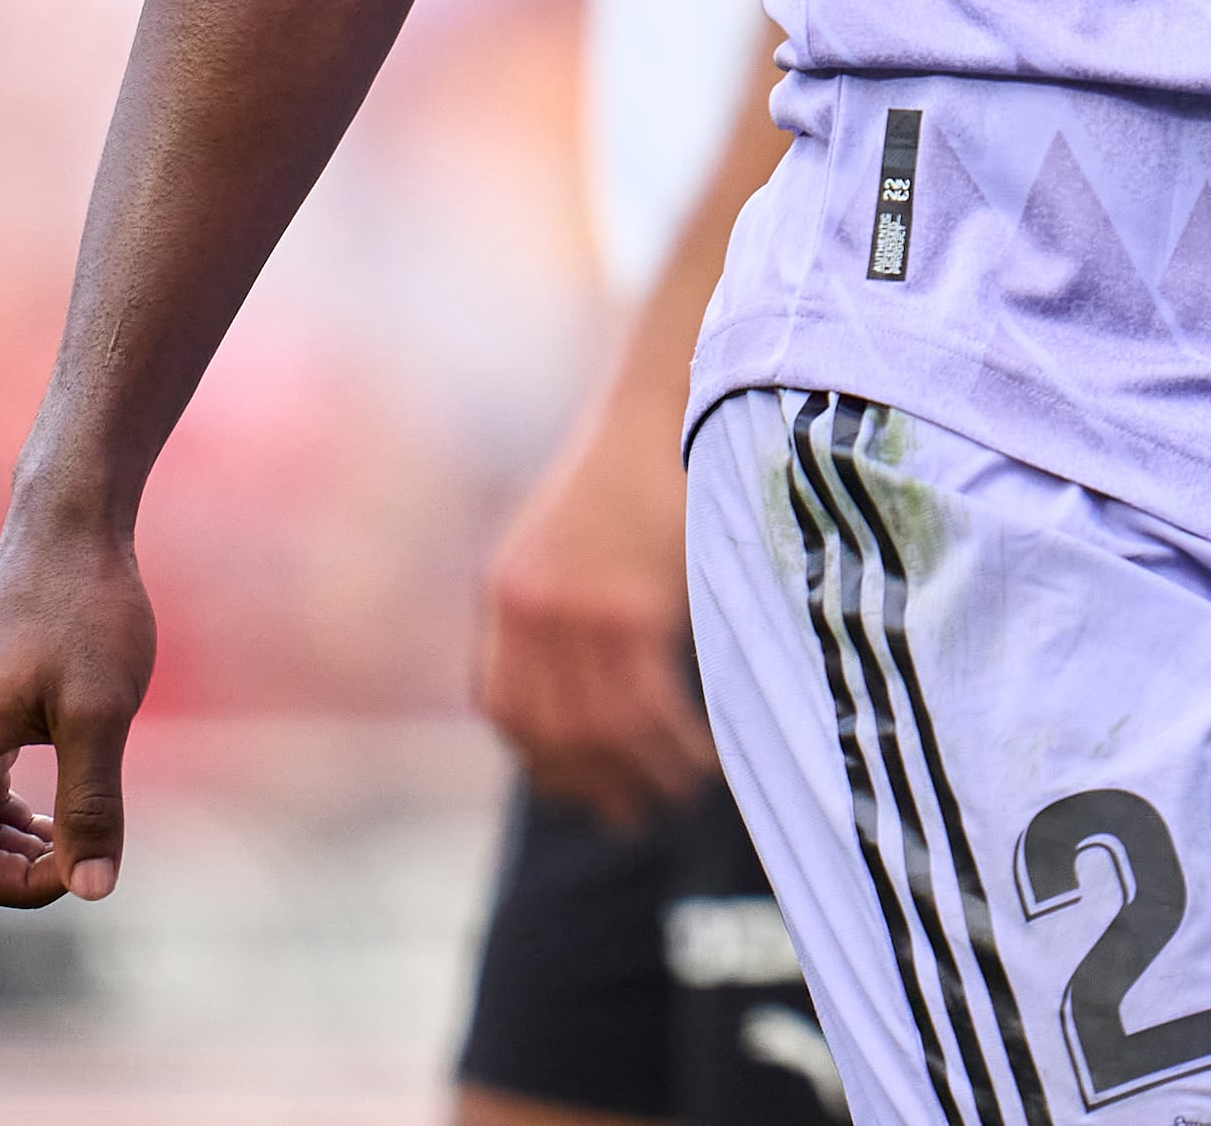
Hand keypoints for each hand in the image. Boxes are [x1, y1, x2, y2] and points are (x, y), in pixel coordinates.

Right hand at [0, 510, 156, 933]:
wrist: (72, 528)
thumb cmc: (85, 609)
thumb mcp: (104, 711)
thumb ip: (94, 804)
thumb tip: (92, 891)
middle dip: (11, 878)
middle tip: (87, 861)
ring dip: (18, 852)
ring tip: (83, 838)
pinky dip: (18, 822)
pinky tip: (63, 818)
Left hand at [475, 414, 711, 823]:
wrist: (672, 399)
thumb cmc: (642, 468)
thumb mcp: (577, 540)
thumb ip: (568, 606)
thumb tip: (595, 688)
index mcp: (506, 593)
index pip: (505, 707)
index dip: (543, 760)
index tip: (586, 791)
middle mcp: (526, 608)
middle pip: (552, 731)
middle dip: (597, 783)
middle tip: (642, 811)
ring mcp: (575, 608)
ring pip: (602, 727)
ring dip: (646, 771)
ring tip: (685, 788)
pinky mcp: (629, 605)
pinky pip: (646, 703)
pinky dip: (676, 741)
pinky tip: (704, 753)